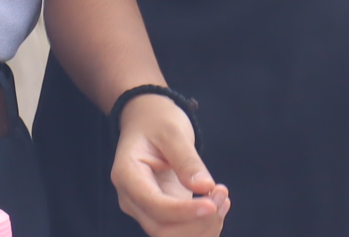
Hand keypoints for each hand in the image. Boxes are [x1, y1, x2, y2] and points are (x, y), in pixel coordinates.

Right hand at [111, 94, 228, 236]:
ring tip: (221, 194)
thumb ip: (187, 160)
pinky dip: (206, 225)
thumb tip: (204, 187)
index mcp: (127, 175)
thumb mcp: (172, 132)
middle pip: (163, 230)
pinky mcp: (163, 214)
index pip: (154, 206)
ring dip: (205, 225)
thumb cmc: (157, 122)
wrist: (148, 123)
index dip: (184, 212)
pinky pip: (183, 233)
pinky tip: (218, 202)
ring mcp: (146, 210)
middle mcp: (132, 199)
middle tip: (221, 192)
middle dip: (199, 221)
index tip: (212, 203)